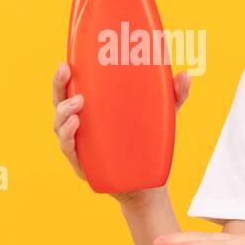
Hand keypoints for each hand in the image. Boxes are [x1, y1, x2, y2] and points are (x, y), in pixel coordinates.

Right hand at [51, 61, 191, 201]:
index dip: (63, 74)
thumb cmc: (147, 143)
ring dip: (64, 111)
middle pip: (59, 103)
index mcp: (91, 110)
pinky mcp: (82, 165)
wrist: (146, 184)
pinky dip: (68, 136)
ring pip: (60, 125)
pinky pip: (69, 149)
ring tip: (79, 102)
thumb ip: (174, 95)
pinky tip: (76, 125)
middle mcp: (79, 126)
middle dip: (58, 85)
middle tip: (66, 70)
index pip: (71, 88)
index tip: (66, 60)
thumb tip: (186, 74)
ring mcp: (79, 146)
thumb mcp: (162, 116)